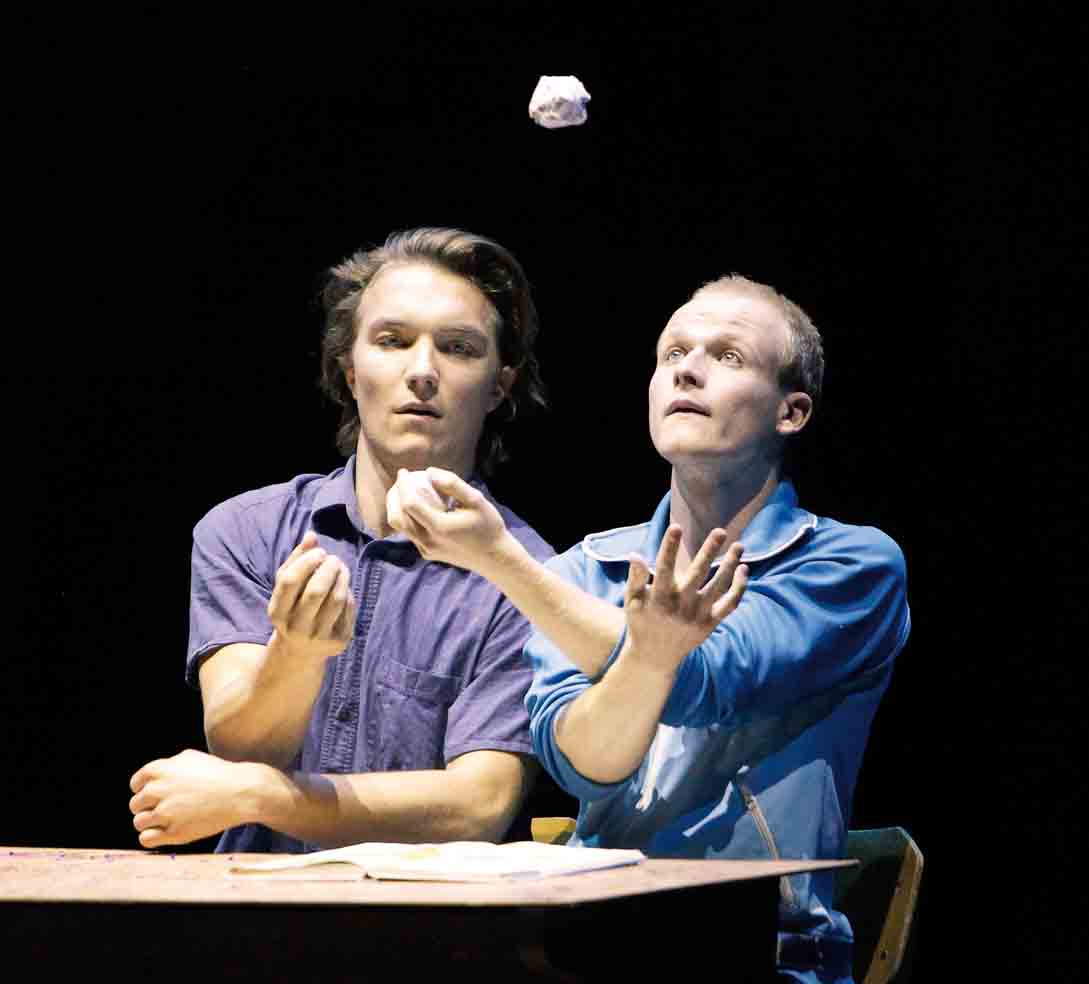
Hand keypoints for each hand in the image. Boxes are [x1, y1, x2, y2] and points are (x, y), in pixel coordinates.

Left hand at [128, 749, 266, 847]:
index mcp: (160, 770)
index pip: (136, 783)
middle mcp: (159, 790)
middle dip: (148, 806)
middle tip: (166, 808)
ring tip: (167, 820)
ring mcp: (166, 812)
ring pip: (139, 822)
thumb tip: (149, 779)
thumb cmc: (219, 774)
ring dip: (150, 822)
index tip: (156, 794)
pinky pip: (146, 839)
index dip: (144, 789)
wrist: (242, 792)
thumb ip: (167, 766)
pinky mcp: (175, 833)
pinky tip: (166, 832)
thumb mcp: (191, 758)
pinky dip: (152, 837)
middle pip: (135, 804)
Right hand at [267, 531, 354, 662]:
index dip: (306, 561)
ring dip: (343, 577)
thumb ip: (297, 559)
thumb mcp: (287, 587)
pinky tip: (343, 588)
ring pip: (337, 599)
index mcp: (277, 612)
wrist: (301, 652)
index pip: (289, 581)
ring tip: (341, 568)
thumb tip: (312, 535)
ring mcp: (318, 637)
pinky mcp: (339, 642)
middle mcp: (296, 627)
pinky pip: (348, 609)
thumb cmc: (294, 608)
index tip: (320, 552)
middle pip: (316, 590)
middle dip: (329, 568)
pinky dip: (348, 593)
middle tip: (334, 559)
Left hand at [387, 468, 509, 573]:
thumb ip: (453, 484)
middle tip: (401, 481)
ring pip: (400, 527)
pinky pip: (410, 533)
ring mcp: (426, 550)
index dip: (402, 485)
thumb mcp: (476, 500)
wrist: (494, 558)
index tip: (404, 471)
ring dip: (396, 507)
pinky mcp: (427, 554)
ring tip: (404, 491)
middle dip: (394, 495)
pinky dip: (407, 517)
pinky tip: (417, 507)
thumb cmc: (488, 526)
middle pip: (396, 517)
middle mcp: (428, 541)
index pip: (409, 504)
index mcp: (439, 527)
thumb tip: (429, 472)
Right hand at [623, 525, 747, 675]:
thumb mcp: (632, 601)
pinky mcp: (710, 624)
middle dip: (709, 551)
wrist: (654, 658)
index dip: (669, 547)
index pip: (664, 568)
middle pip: (697, 574)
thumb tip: (635, 554)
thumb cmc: (641, 622)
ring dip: (730, 564)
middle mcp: (679, 607)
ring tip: (739, 545)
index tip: (676, 526)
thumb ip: (635, 577)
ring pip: (718, 586)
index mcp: (658, 598)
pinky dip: (739, 587)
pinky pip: (729, 604)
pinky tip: (743, 569)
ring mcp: (697, 616)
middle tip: (720, 531)